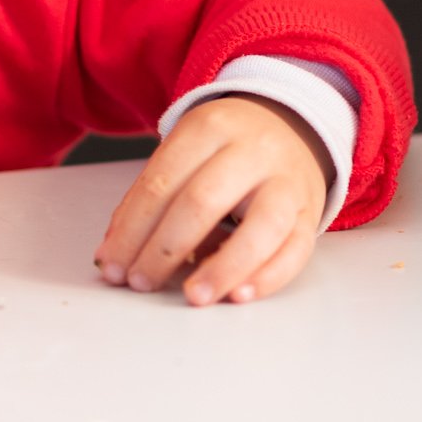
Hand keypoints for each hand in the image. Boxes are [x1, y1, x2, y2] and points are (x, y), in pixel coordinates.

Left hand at [93, 94, 331, 306]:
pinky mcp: (310, 214)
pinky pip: (295, 250)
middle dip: (163, 250)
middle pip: (202, 203)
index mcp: (207, 128)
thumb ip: (151, 197)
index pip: (160, 183)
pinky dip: (267, 278)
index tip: (112, 265)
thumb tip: (112, 253)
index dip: (131, 229)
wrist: (291, 125)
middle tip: (140, 282)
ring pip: (259, 228)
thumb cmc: (225, 149)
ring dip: (222, 269)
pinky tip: (238, 296)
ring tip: (193, 297)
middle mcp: (251, 151)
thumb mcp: (186, 151)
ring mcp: (286, 183)